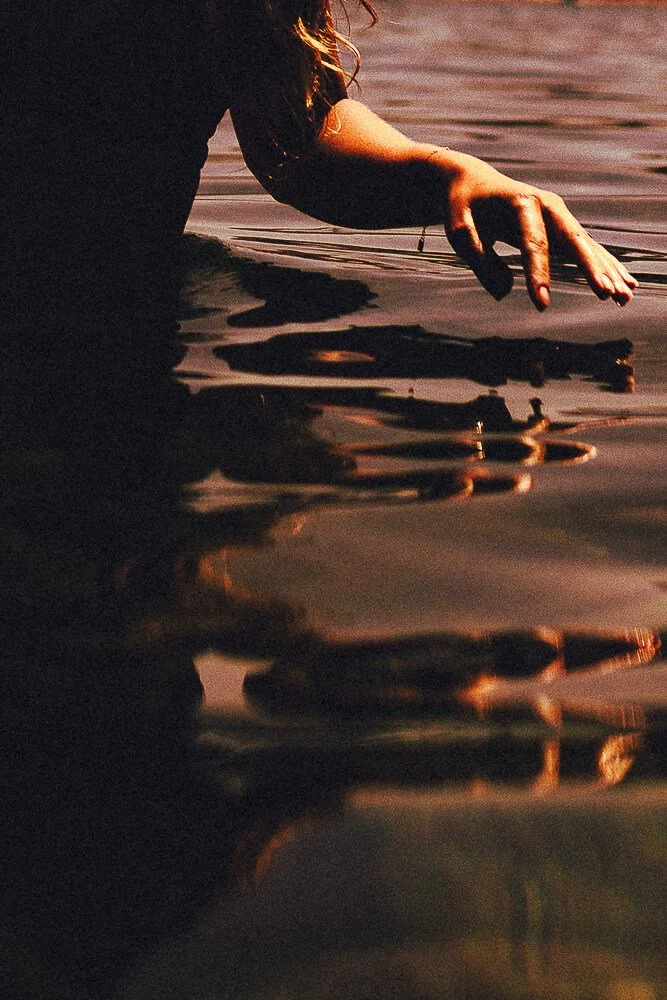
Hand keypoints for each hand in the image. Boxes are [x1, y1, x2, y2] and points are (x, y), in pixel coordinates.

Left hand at [438, 153, 637, 309]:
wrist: (471, 180)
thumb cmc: (462, 205)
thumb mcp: (457, 227)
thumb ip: (476, 256)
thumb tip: (504, 292)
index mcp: (521, 202)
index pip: (533, 244)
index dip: (538, 274)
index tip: (542, 304)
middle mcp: (547, 205)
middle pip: (573, 240)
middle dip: (591, 269)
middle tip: (607, 294)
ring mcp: (557, 214)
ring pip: (586, 245)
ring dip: (607, 271)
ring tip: (625, 296)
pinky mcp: (560, 226)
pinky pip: (585, 248)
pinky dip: (603, 266)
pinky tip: (623, 285)